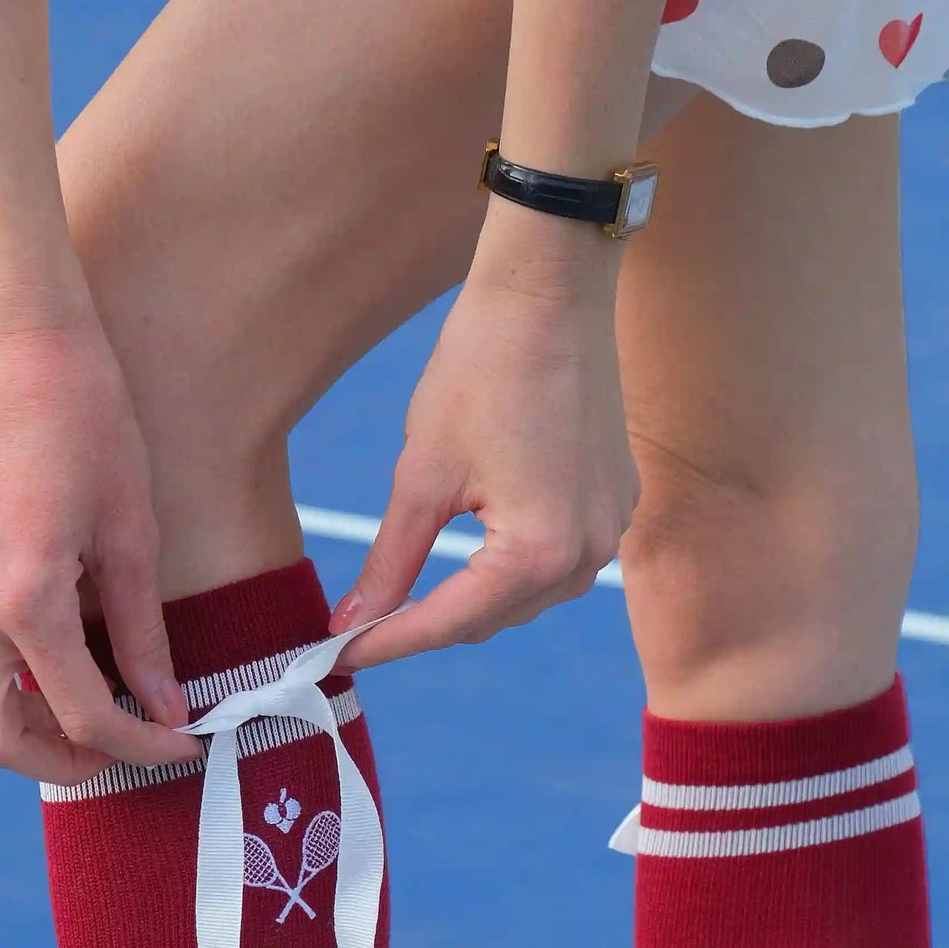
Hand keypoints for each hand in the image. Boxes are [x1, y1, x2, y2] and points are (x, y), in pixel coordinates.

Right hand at [0, 300, 199, 783]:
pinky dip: (4, 672)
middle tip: (122, 744)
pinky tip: (58, 647)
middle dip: (60, 760)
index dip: (138, 748)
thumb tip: (166, 711)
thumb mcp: (132, 533)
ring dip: (26, 719)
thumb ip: (142, 635)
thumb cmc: (87, 417)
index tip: (181, 746)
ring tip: (94, 700)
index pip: (80, 717)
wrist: (8, 333)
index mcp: (21, 598)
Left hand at [329, 217, 637, 668]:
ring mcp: (610, 531)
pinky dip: (508, 571)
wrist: (552, 289)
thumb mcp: (421, 475)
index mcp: (538, 552)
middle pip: (488, 619)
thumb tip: (352, 622)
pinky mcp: (616, 504)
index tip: (332, 658)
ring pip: (523, 599)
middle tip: (357, 626)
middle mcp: (587, 555)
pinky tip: (471, 558)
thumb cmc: (482, 368)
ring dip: (468, 602)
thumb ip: (390, 562)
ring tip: (406, 599)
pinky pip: (556, 564)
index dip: (383, 644)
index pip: (448, 623)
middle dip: (423, 626)